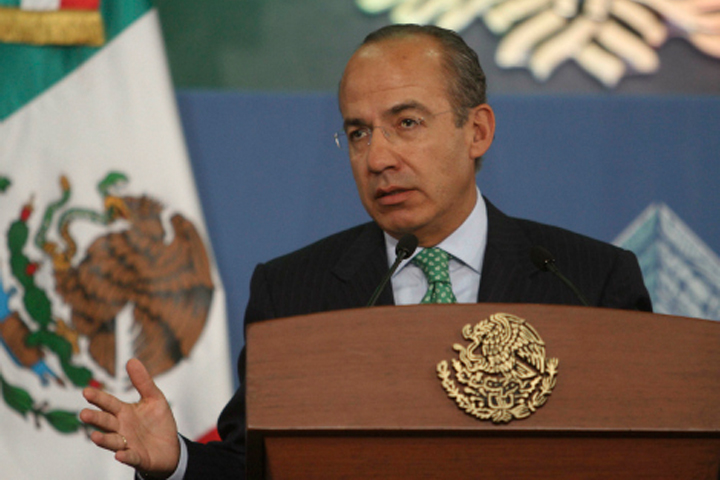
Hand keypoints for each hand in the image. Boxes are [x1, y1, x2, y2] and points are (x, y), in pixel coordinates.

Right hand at [80, 358, 179, 476]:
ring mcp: (127, 444)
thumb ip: (143, 382)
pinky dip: (125, 456)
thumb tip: (131, 360)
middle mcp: (121, 428)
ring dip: (104, 439)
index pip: (109, 403)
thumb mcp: (154, 398)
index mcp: (124, 412)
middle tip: (84, 414)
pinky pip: (130, 457)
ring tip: (95, 436)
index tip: (86, 391)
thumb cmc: (158, 421)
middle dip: (95, 419)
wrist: (170, 447)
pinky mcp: (138, 457)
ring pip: (112, 441)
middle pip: (106, 422)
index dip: (99, 398)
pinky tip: (120, 454)